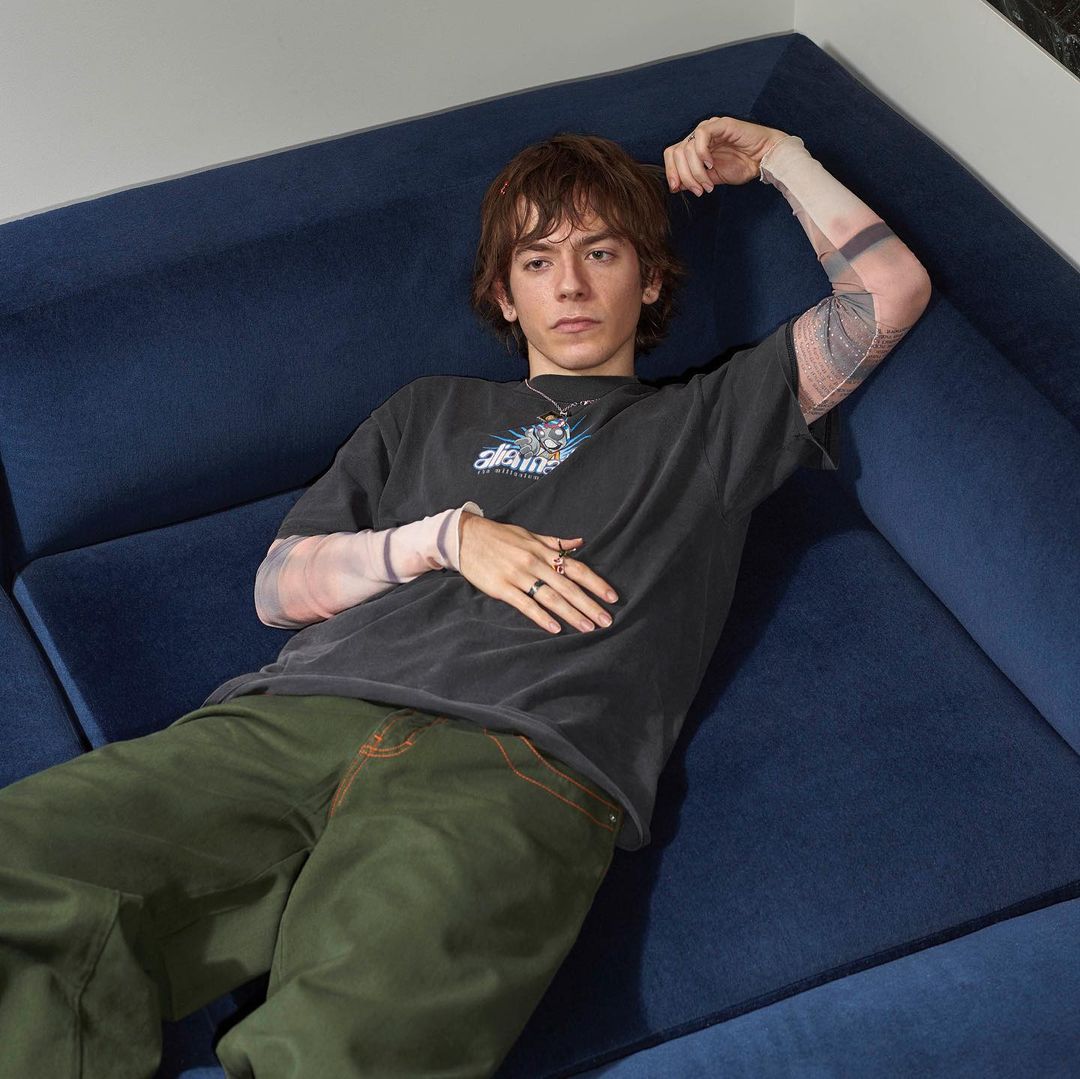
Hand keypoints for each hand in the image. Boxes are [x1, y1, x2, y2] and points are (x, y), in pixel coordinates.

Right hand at [458, 513, 617, 634]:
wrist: (464, 536)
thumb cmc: (499, 536)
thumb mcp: (529, 534)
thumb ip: (555, 543)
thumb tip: (579, 543)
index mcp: (544, 551)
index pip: (577, 568)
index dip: (596, 583)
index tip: (612, 597)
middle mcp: (535, 563)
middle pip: (568, 587)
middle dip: (590, 605)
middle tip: (607, 621)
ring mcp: (519, 575)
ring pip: (551, 597)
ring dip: (572, 614)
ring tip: (588, 628)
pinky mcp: (502, 587)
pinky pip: (525, 605)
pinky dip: (541, 617)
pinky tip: (555, 628)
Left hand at [663, 115, 789, 193]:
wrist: (764, 159)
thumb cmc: (742, 166)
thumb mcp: (712, 178)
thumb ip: (694, 179)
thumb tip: (676, 186)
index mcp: (695, 148)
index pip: (672, 155)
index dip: (671, 172)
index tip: (676, 189)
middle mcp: (699, 137)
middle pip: (676, 153)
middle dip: (684, 176)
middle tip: (698, 190)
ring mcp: (709, 128)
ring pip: (687, 148)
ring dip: (696, 172)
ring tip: (708, 184)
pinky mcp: (720, 124)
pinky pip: (701, 135)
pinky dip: (702, 153)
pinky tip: (711, 164)